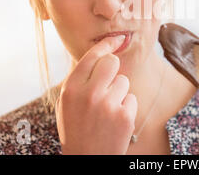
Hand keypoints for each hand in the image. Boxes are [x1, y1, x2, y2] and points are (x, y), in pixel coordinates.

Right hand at [55, 35, 137, 154]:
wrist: (87, 160)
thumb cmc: (77, 128)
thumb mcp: (67, 103)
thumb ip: (80, 79)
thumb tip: (99, 54)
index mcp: (71, 89)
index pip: (92, 56)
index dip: (106, 45)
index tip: (117, 38)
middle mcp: (89, 94)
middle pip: (112, 62)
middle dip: (113, 68)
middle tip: (108, 81)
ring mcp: (108, 105)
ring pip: (123, 81)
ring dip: (118, 91)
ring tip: (107, 109)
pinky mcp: (125, 116)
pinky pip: (131, 98)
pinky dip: (126, 107)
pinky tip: (115, 120)